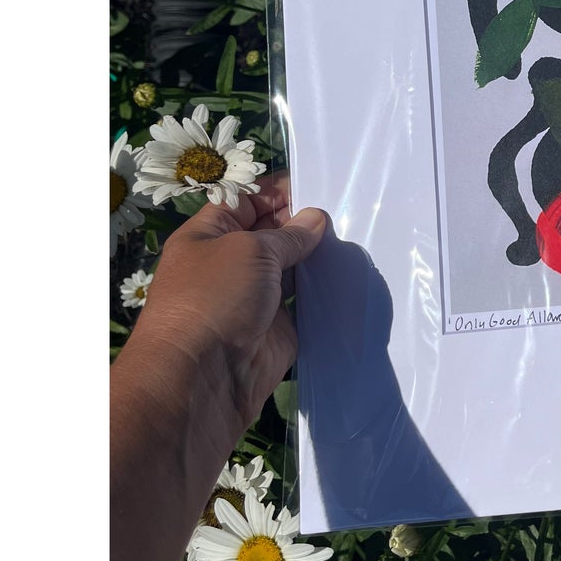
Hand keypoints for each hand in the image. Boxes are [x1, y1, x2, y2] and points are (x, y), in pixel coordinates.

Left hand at [132, 171, 328, 435]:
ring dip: (319, 255)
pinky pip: (306, 301)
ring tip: (358, 234)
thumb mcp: (249, 251)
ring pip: (293, 266)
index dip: (279, 190)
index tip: (318, 182)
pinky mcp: (279, 327)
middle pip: (273, 232)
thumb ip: (288, 235)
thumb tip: (315, 219)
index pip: (247, 200)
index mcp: (210, 234)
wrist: (202, 379)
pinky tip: (352, 271)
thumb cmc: (214, 299)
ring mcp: (257, 296)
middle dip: (305, 220)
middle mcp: (232, 262)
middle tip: (348, 206)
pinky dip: (325, 289)